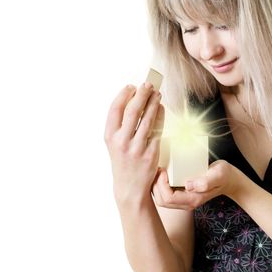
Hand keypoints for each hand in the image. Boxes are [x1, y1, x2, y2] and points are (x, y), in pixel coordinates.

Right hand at [105, 83, 163, 206]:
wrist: (130, 187)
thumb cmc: (122, 161)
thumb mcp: (114, 143)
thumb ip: (120, 124)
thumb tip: (133, 100)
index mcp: (110, 136)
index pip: (115, 109)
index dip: (124, 94)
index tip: (131, 86)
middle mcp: (122, 141)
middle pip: (133, 110)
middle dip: (142, 94)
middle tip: (148, 84)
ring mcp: (137, 148)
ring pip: (148, 118)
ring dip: (153, 102)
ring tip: (157, 94)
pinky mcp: (151, 154)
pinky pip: (158, 130)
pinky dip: (160, 116)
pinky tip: (161, 108)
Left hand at [152, 160, 240, 209]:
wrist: (229, 179)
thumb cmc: (224, 175)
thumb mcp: (218, 175)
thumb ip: (206, 181)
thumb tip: (189, 185)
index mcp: (193, 199)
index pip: (169, 198)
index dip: (161, 185)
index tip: (163, 170)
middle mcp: (187, 203)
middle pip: (161, 201)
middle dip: (155, 186)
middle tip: (158, 169)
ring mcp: (184, 201)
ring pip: (161, 199)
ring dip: (155, 186)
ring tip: (158, 171)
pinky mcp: (182, 195)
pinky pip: (165, 195)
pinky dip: (159, 186)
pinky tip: (161, 174)